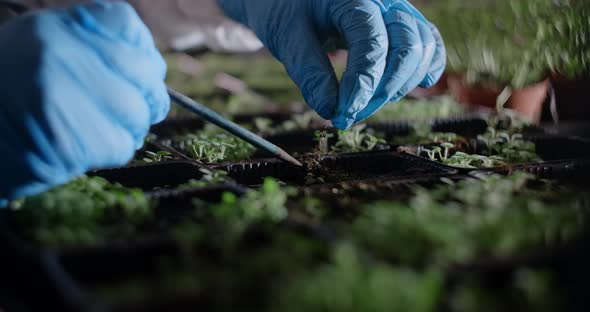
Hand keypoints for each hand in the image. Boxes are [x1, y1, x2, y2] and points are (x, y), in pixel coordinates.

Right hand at [0, 2, 168, 203]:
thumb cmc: (6, 99)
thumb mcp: (34, 50)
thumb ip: (85, 47)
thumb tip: (144, 62)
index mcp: (52, 28)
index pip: (125, 23)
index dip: (141, 50)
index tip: (138, 72)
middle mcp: (59, 54)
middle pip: (143, 70)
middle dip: (147, 95)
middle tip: (133, 110)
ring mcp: (63, 96)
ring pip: (137, 112)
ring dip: (128, 127)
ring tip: (100, 129)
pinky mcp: (69, 142)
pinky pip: (121, 145)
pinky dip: (112, 151)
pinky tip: (86, 148)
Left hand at [218, 0, 445, 128]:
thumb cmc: (286, 11)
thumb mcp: (287, 38)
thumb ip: (310, 73)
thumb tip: (331, 111)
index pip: (371, 45)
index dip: (361, 86)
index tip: (342, 115)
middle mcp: (385, 0)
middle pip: (407, 47)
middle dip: (382, 90)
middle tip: (349, 115)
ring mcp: (398, 10)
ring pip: (423, 49)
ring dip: (399, 87)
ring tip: (363, 105)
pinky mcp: (404, 23)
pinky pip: (430, 45)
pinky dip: (422, 70)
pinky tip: (400, 90)